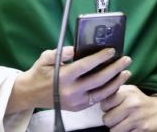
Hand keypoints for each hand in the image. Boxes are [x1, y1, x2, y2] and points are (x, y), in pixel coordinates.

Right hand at [6, 46, 130, 113]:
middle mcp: (71, 90)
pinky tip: (116, 83)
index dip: (100, 58)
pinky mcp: (78, 108)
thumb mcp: (46, 57)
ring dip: (116, 82)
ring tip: (126, 72)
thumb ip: (60, 52)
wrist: (30, 94)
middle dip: (115, 69)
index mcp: (63, 76)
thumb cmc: (39, 72)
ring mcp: (76, 101)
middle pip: (99, 79)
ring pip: (102, 92)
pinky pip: (97, 99)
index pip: (86, 65)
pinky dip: (109, 91)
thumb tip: (75, 49)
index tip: (112, 51)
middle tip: (126, 59)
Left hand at [100, 85, 156, 131]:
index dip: (106, 108)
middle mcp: (132, 104)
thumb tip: (97, 94)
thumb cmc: (141, 101)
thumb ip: (115, 91)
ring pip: (114, 130)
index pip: (104, 104)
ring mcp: (137, 119)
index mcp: (127, 92)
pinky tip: (130, 128)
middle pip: (107, 120)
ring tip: (124, 124)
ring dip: (117, 129)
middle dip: (110, 121)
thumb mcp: (130, 91)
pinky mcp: (142, 130)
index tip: (112, 107)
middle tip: (118, 118)